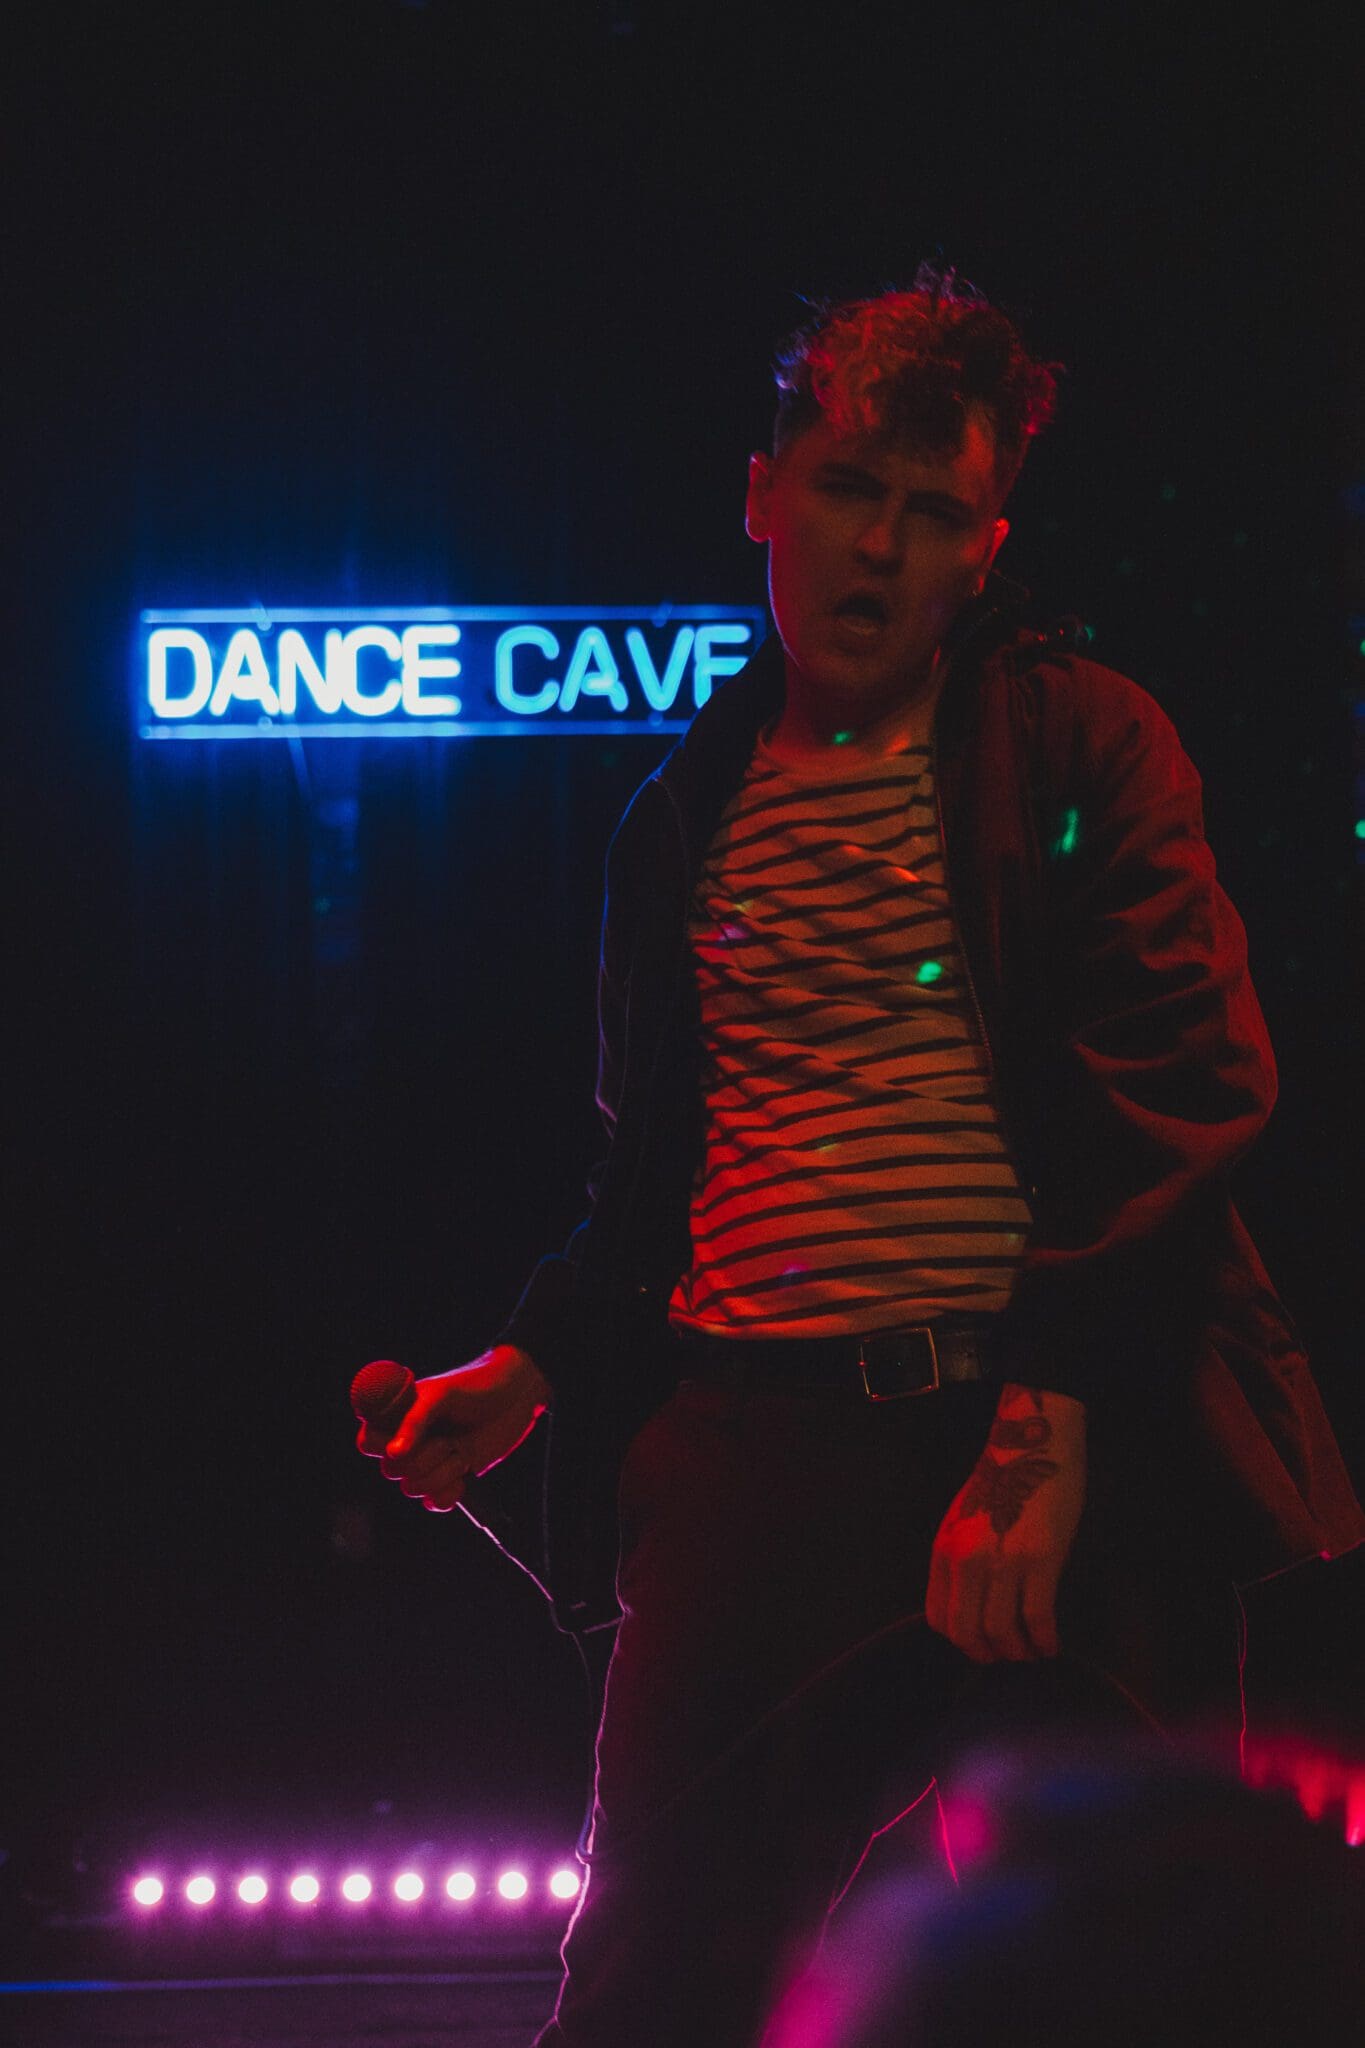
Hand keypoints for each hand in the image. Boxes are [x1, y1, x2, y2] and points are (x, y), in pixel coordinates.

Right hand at [356, 1344, 549, 1512]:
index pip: (368, 1443)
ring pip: (412, 1488)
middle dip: (422, 1459)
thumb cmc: (476, 1385)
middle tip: (447, 1439)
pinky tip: (464, 1477)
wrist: (516, 1397)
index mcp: (398, 1416)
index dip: (381, 1447)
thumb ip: (415, 1421)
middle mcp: (409, 1441)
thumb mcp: (442, 1395)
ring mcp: (430, 1461)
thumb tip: (393, 1454)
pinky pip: (433, 1503)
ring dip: (441, 1474)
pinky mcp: (450, 1478)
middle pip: (391, 1471)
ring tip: (461, 1452)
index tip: (405, 1441)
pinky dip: (448, 1494)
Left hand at [926, 1383, 1085, 1661]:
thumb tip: (968, 1608)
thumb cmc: (1001, 1483)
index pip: (939, 1619)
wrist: (1031, 1445)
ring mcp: (1001, 1560)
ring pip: (1001, 1632)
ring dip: (1018, 1652)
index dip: (962, 1641)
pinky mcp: (1039, 1559)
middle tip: (1008, 1656)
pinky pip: (1037, 1619)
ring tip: (1032, 1650)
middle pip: (966, 1633)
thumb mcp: (962, 1523)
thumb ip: (959, 1563)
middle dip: (988, 1654)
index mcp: (944, 1551)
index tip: (982, 1643)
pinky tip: (1052, 1644)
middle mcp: (966, 1560)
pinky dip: (1045, 1641)